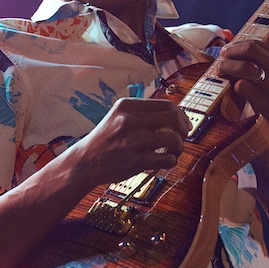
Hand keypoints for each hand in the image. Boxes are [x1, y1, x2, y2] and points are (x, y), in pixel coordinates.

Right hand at [68, 97, 190, 187]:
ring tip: (174, 152)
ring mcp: (131, 140)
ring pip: (173, 139)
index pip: (167, 105)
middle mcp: (129, 120)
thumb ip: (144, 114)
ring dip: (179, 147)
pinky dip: (171, 161)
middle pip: (173, 118)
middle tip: (182, 138)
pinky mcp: (134, 161)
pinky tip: (165, 162)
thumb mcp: (119, 117)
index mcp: (127, 106)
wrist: (84, 162)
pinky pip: (166, 159)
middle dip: (184, 129)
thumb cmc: (107, 140)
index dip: (181, 115)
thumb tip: (178, 116)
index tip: (184, 125)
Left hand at [217, 40, 268, 157]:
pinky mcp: (267, 104)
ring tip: (221, 72)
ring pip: (244, 67)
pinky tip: (236, 89)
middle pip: (251, 49)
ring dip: (228, 67)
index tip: (229, 50)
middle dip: (232, 51)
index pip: (259, 43)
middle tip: (222, 57)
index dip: (240, 45)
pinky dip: (235, 86)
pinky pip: (242, 87)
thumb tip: (244, 48)